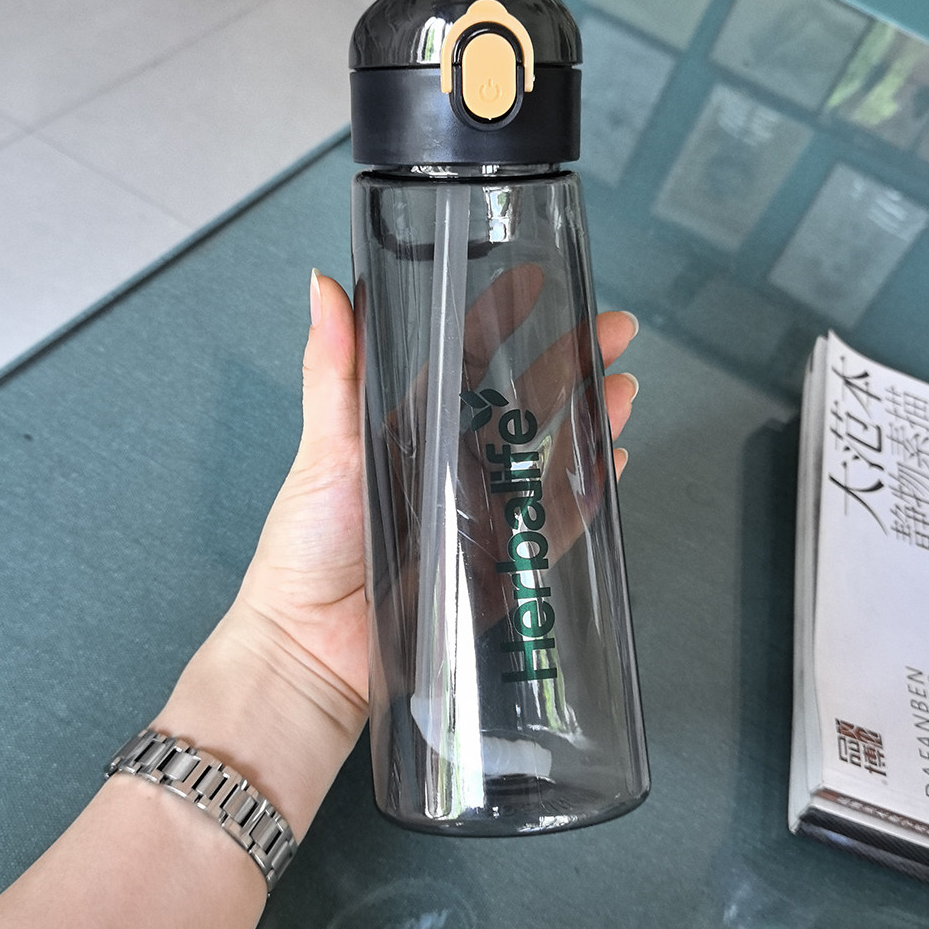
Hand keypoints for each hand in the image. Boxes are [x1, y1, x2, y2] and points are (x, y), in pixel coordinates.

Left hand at [155, 269, 638, 839]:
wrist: (311, 648)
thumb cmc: (306, 547)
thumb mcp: (324, 447)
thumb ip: (332, 369)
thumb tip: (323, 286)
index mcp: (410, 429)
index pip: (469, 360)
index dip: (506, 318)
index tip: (539, 280)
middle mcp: (450, 465)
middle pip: (524, 402)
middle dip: (572, 362)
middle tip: (613, 330)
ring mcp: (478, 513)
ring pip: (547, 456)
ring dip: (589, 420)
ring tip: (623, 389)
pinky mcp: (497, 563)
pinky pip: (552, 523)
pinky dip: (585, 493)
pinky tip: (609, 463)